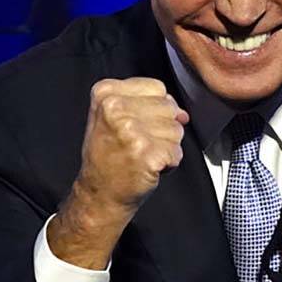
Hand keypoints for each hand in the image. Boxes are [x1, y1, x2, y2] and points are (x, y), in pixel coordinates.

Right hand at [47, 77, 188, 268]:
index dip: (155, 109)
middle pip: (169, 107)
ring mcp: (130, 130)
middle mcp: (115, 108)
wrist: (99, 194)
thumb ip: (148, 104)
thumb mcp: (115, 118)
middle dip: (163, 129)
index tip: (136, 125)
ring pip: (176, 129)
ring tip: (142, 155)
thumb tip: (182, 112)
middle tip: (138, 144)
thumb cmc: (109, 156)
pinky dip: (169, 163)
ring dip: (167, 147)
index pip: (157, 87)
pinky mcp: (145, 153)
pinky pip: (176, 152)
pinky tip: (148, 167)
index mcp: (106, 93)